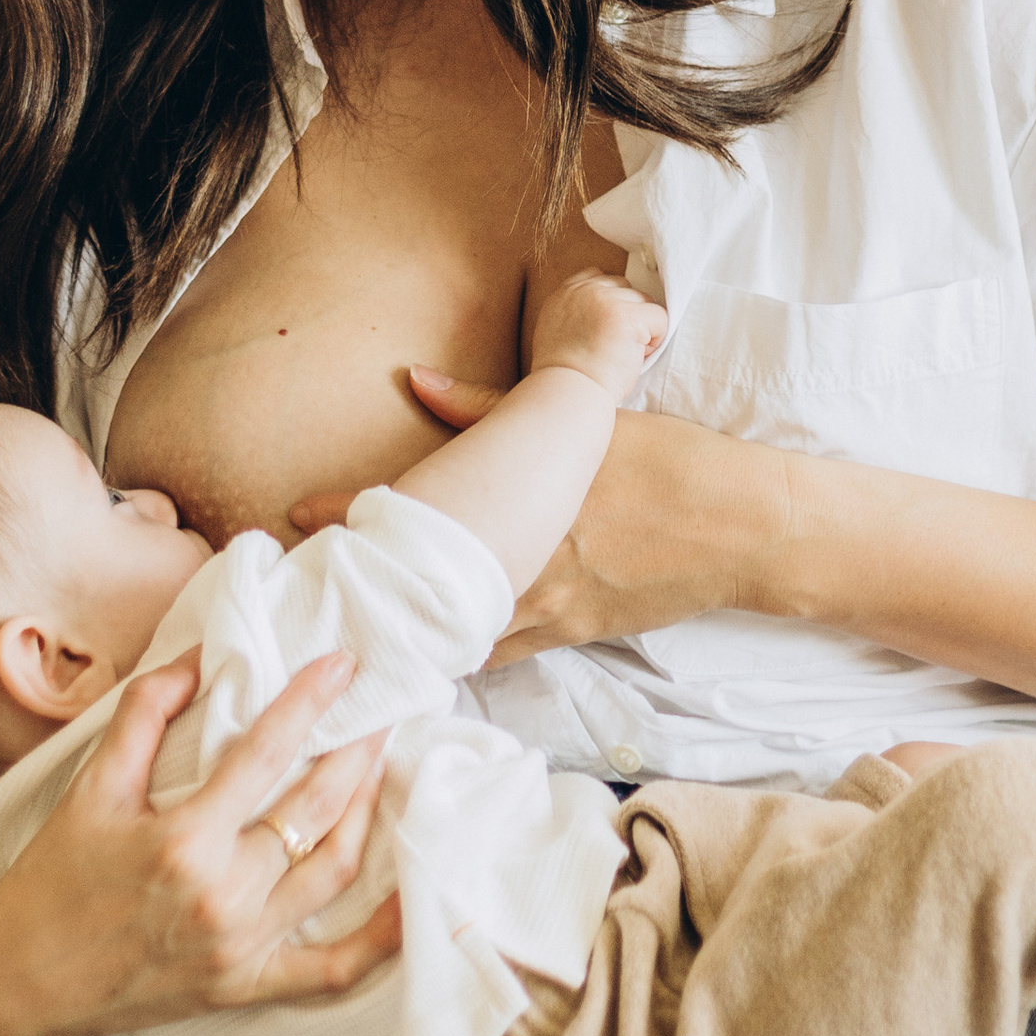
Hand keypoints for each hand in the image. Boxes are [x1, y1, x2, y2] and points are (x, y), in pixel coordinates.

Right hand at [0, 649, 400, 1035]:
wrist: (17, 981)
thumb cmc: (54, 877)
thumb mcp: (90, 787)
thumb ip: (144, 714)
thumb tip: (197, 656)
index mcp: (182, 838)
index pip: (267, 751)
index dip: (311, 699)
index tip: (344, 663)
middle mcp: (222, 894)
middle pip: (316, 808)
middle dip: (358, 749)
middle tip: (380, 708)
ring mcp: (240, 947)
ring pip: (334, 871)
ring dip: (368, 813)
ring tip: (382, 767)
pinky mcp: (245, 987)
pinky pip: (330, 972)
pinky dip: (378, 941)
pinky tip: (411, 904)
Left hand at [290, 377, 791, 662]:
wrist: (741, 527)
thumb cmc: (667, 462)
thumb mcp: (585, 424)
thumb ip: (490, 405)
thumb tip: (415, 380)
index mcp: (519, 499)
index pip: (415, 505)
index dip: (349, 512)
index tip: (295, 514)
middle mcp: (520, 560)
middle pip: (417, 577)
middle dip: (360, 579)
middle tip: (303, 580)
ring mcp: (543, 606)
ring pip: (447, 624)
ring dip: (399, 621)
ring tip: (343, 622)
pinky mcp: (569, 633)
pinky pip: (494, 650)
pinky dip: (452, 649)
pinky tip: (417, 655)